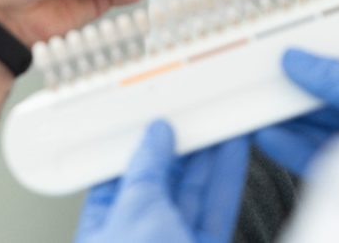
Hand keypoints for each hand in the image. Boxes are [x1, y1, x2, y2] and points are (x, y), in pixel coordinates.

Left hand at [75, 121, 248, 242]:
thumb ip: (148, 169)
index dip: (141, 141)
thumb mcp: (134, 211)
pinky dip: (226, 178)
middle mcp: (140, 236)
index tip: (158, 111)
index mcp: (105, 226)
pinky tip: (234, 151)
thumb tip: (154, 136)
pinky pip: (217, 208)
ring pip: (194, 192)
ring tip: (220, 118)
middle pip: (163, 179)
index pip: (123, 172)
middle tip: (195, 109)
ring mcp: (176, 242)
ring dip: (208, 155)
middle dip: (180, 145)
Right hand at [254, 49, 338, 174]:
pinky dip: (292, 149)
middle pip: (338, 103)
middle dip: (299, 93)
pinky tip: (271, 138)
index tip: (290, 56)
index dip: (325, 61)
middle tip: (264, 82)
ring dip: (290, 122)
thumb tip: (304, 62)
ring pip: (326, 133)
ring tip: (259, 109)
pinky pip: (321, 162)